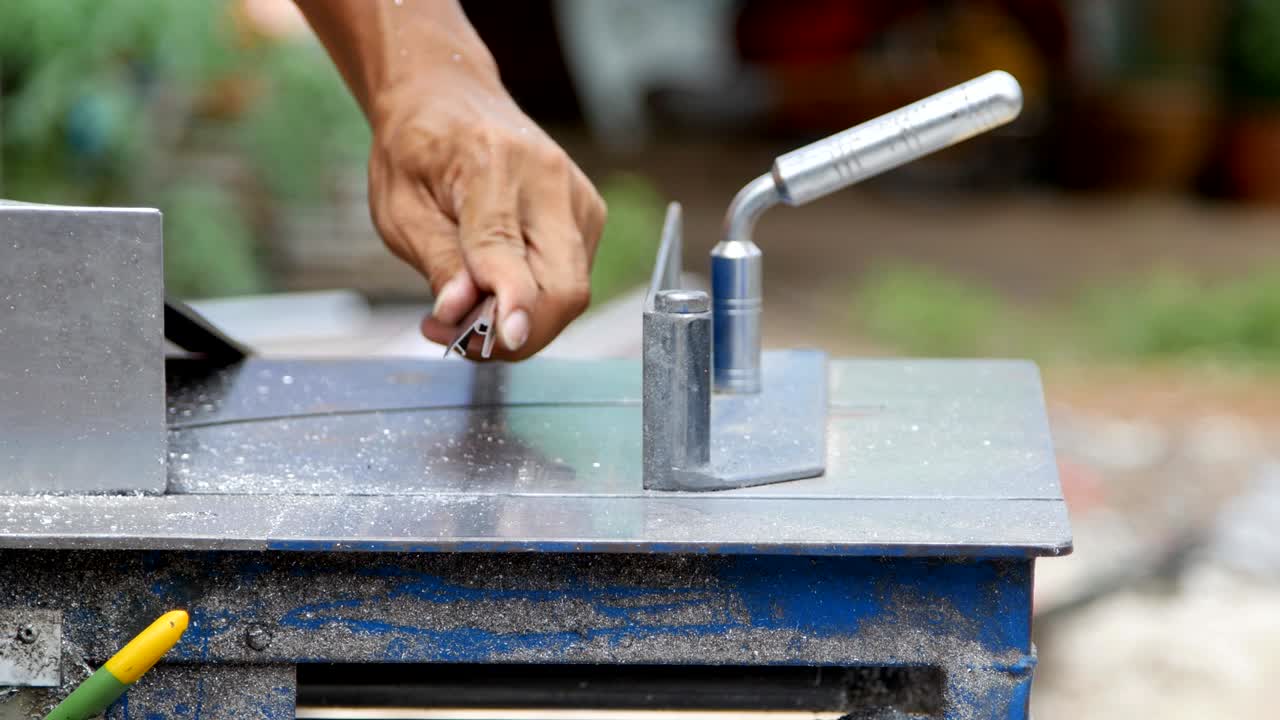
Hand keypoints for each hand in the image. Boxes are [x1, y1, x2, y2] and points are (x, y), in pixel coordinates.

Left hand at [369, 58, 605, 358]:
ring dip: (521, 321)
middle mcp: (550, 180)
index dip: (511, 304)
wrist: (451, 99)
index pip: (510, 250)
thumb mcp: (399, 209)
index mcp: (492, 165)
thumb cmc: (417, 150)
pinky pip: (571, 280)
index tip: (503, 339)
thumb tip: (460, 314)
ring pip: (571, 293)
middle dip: (515, 333)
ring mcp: (579, 198)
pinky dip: (534, 301)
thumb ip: (436, 262)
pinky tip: (496, 287)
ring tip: (466, 309)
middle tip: (457, 339)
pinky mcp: (589, 215)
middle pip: (562, 288)